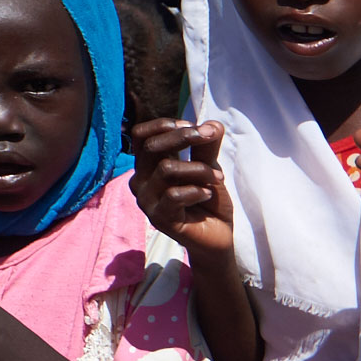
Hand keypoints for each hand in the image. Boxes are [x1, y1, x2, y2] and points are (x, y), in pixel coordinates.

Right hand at [127, 117, 232, 259]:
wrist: (219, 237)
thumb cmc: (209, 201)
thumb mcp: (210, 168)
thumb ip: (206, 147)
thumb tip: (213, 123)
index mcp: (149, 165)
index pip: (141, 135)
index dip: (164, 125)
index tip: (194, 127)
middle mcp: (141, 180)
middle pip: (151, 147)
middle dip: (183, 137)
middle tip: (210, 137)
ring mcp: (147, 200)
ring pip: (166, 169)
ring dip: (199, 169)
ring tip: (219, 179)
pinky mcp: (159, 218)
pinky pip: (174, 195)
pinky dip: (197, 190)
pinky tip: (207, 195)